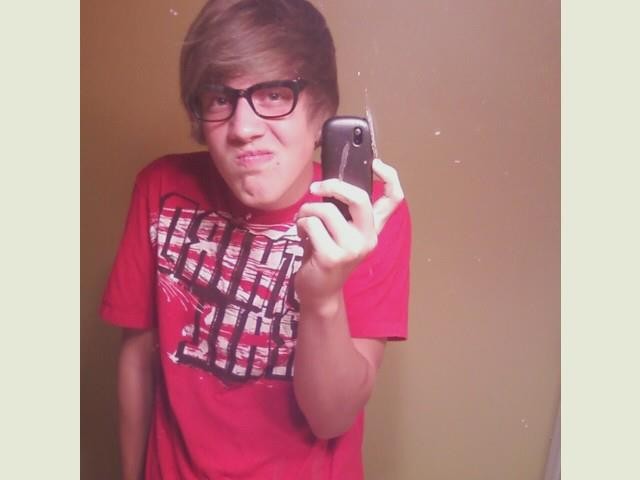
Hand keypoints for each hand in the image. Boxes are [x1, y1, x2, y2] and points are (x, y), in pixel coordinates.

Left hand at [294, 158, 403, 308]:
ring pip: (326, 210)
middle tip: (316, 187)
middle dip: (333, 185)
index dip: (389, 176)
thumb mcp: (339, 231)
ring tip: (303, 219)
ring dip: (307, 209)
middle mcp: (368, 238)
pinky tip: (301, 234)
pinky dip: (300, 224)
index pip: (394, 199)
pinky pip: (311, 224)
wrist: (319, 293)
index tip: (374, 163)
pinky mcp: (332, 257)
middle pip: (359, 198)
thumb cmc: (325, 255)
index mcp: (373, 229)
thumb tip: (330, 181)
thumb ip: (343, 211)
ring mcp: (352, 249)